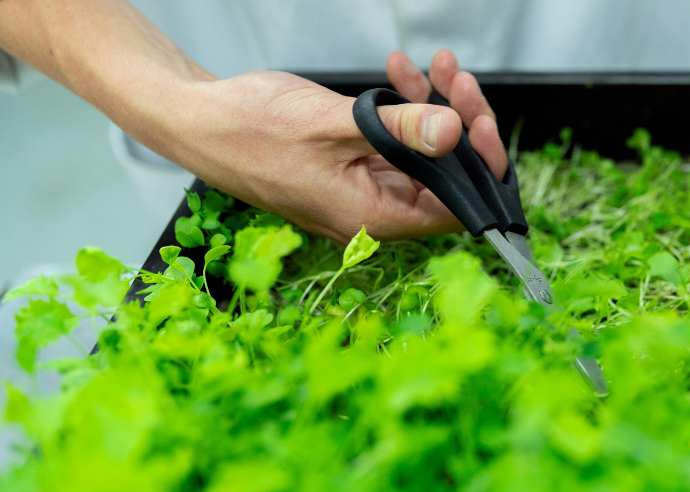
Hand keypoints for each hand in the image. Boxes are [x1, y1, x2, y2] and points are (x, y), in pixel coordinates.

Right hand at [153, 50, 505, 243]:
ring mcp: (364, 189)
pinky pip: (396, 143)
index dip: (479, 167)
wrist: (198, 119)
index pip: (455, 208)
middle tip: (457, 80)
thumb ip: (400, 130)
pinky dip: (404, 108)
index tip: (481, 121)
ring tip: (434, 66)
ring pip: (424, 155)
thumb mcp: (335, 123)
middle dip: (459, 124)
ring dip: (434, 108)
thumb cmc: (249, 130)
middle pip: (445, 177)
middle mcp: (374, 212)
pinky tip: (399, 72)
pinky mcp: (353, 166)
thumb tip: (455, 134)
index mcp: (373, 218)